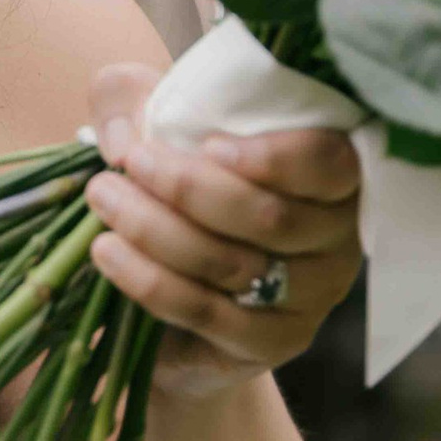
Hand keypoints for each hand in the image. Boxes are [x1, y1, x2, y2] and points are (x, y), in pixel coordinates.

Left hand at [84, 61, 361, 395]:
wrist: (179, 279)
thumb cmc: (181, 179)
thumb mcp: (152, 118)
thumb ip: (129, 99)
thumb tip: (125, 140)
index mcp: (332, 171)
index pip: (328, 163)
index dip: (274, 157)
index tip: (208, 145)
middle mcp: (336, 235)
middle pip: (270, 217)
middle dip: (188, 188)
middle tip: (129, 165)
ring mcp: (312, 295)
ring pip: (234, 264)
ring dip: (157, 230)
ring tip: (104, 200)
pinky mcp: (274, 341)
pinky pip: (210, 314)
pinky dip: (152, 282)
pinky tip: (109, 253)